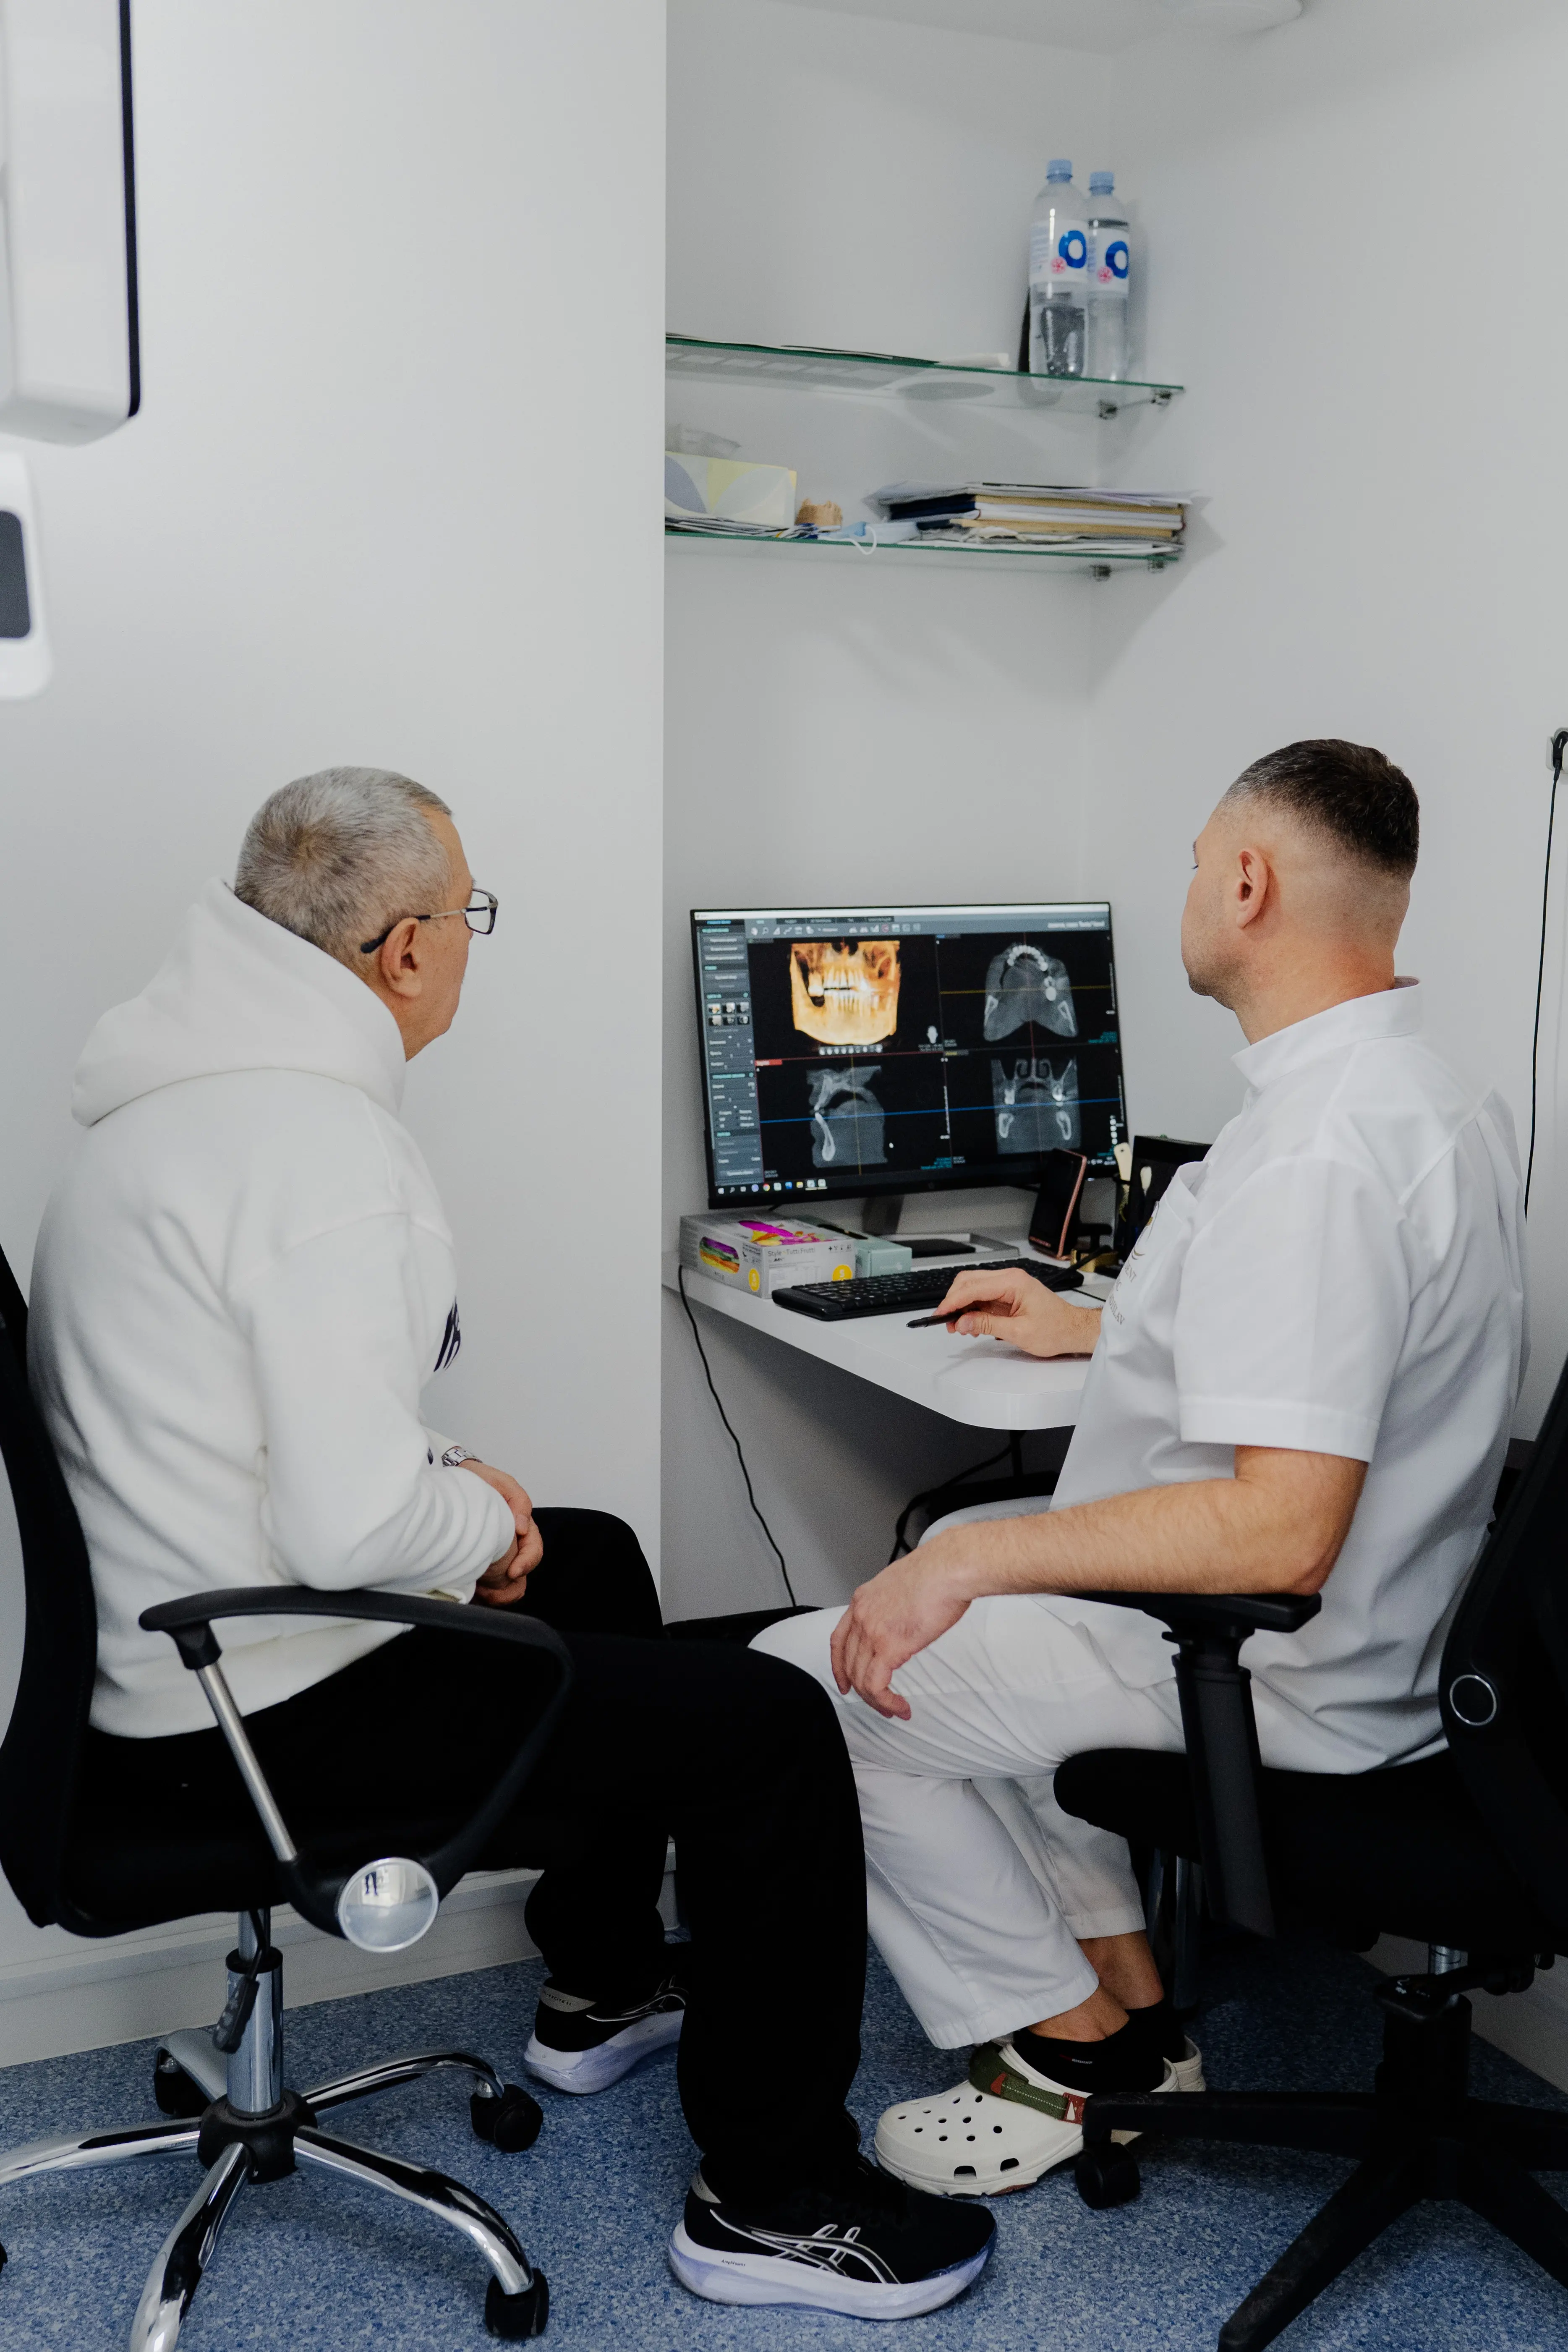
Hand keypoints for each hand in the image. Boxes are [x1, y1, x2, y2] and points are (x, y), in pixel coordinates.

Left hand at [459, 1460, 544, 1605]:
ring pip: (510, 1581)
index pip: (533, 1548)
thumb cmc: (479, 1480)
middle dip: (512, 1585)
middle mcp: (512, 1540)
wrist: (455, 1481)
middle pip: (523, 1569)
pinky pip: (493, 1583)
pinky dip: (489, 1592)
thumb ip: (518, 1500)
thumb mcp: (500, 1482)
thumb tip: (523, 1527)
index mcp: (521, 1524)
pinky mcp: (484, 1560)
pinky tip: (476, 1591)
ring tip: (484, 1595)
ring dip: (501, 1592)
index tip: (513, 1572)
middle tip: (493, 1592)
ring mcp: (499, 1552)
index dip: (527, 1561)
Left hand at [829, 1547, 974, 1720]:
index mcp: (862, 1599)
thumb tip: (901, 1622)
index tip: (844, 1682)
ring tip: (894, 1709)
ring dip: (877, 1701)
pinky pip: (876, 1686)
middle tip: (879, 1703)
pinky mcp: (889, 1647)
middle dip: (861, 1690)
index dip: (839, 1666)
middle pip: (849, 1664)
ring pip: (861, 1679)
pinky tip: (900, 1707)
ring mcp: (872, 1632)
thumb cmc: (937, 1573)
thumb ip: (893, 1607)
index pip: (839, 1640)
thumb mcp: (901, 1587)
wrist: (949, 1569)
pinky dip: (886, 1701)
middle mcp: (861, 1616)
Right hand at [932, 1266, 1098, 1357]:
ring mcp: (1008, 1284)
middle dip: (955, 1301)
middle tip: (948, 1323)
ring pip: (974, 1287)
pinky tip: (972, 1323)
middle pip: (969, 1281)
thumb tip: (962, 1322)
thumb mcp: (1019, 1332)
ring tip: (959, 1327)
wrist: (1073, 1329)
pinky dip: (972, 1308)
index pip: (973, 1287)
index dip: (953, 1301)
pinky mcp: (1008, 1293)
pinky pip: (983, 1296)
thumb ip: (987, 1325)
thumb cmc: (1056, 1329)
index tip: (940, 1314)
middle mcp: (1010, 1278)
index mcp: (1013, 1282)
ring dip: (962, 1305)